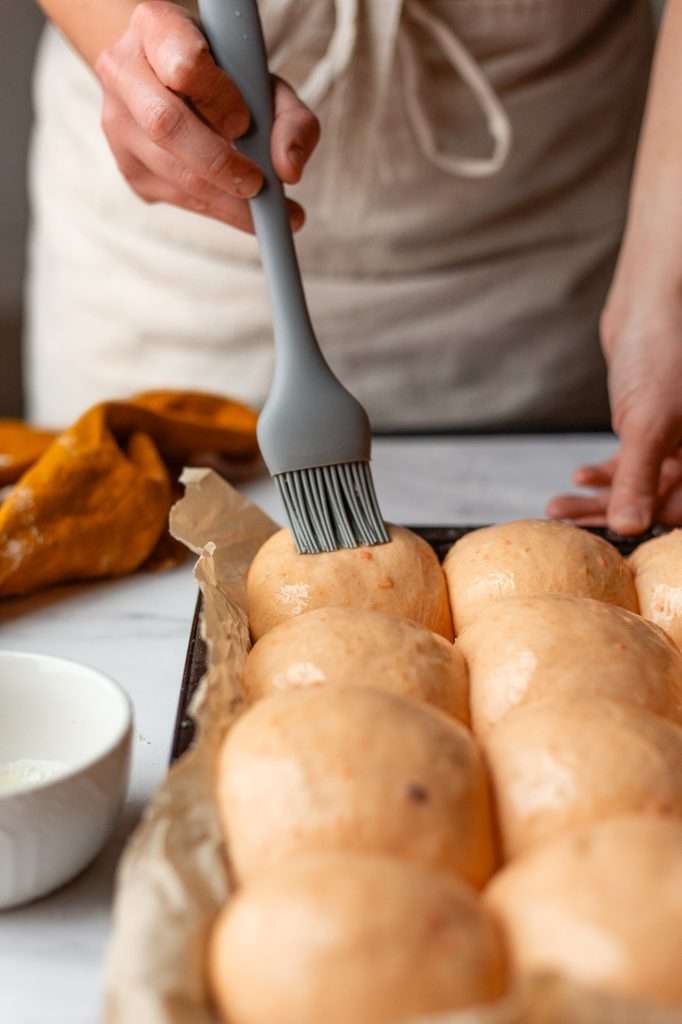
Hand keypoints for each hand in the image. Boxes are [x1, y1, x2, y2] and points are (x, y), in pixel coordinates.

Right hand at [95, 1, 318, 230]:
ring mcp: (118, 123)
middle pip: (166, 125)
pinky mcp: (128, 166)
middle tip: (258, 184)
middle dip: (219, 163)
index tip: (244, 123)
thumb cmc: (220, 72)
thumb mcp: (261, 78)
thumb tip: (288, 170)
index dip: (219, 99)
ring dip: (226, 199)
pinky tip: (242, 209)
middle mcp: (124, 71)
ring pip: (172, 172)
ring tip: (269, 210)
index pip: (183, 65)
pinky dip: (217, 209)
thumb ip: (290, 117)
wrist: (166, 76)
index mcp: (156, 28)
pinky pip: (176, 197)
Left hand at [547, 253, 681, 533]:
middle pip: (659, 504)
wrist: (653, 302)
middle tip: (570, 527)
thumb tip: (628, 529)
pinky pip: (631, 464)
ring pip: (640, 485)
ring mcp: (678, 444)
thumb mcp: (649, 423)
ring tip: (558, 508)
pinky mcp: (653, 429)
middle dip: (611, 516)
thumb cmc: (664, 353)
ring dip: (599, 498)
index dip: (650, 528)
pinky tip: (578, 477)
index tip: (607, 540)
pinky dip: (605, 473)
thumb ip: (638, 479)